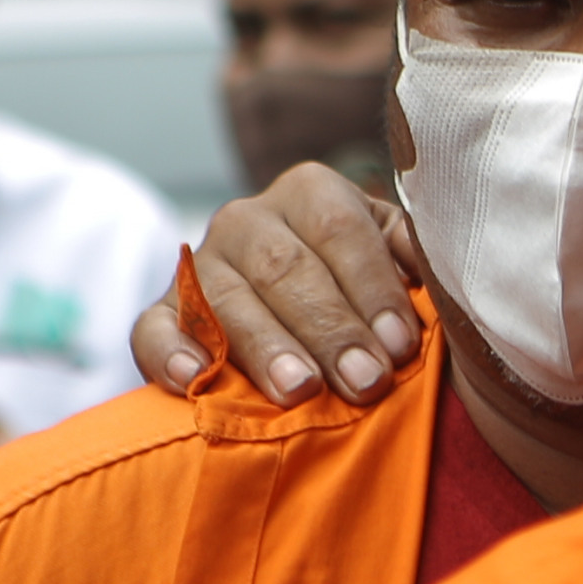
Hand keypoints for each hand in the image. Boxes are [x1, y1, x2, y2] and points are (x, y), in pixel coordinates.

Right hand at [133, 163, 428, 404]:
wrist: (300, 315)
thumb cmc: (366, 291)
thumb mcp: (395, 258)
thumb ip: (413, 256)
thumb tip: (430, 265)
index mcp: (310, 193)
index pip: (339, 229)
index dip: (373, 287)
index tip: (402, 345)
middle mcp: (248, 220)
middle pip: (285, 268)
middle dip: (330, 329)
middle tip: (365, 382)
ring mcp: (200, 266)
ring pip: (225, 299)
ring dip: (266, 348)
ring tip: (300, 391)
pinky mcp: (161, 312)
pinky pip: (152, 328)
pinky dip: (169, 353)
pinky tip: (195, 379)